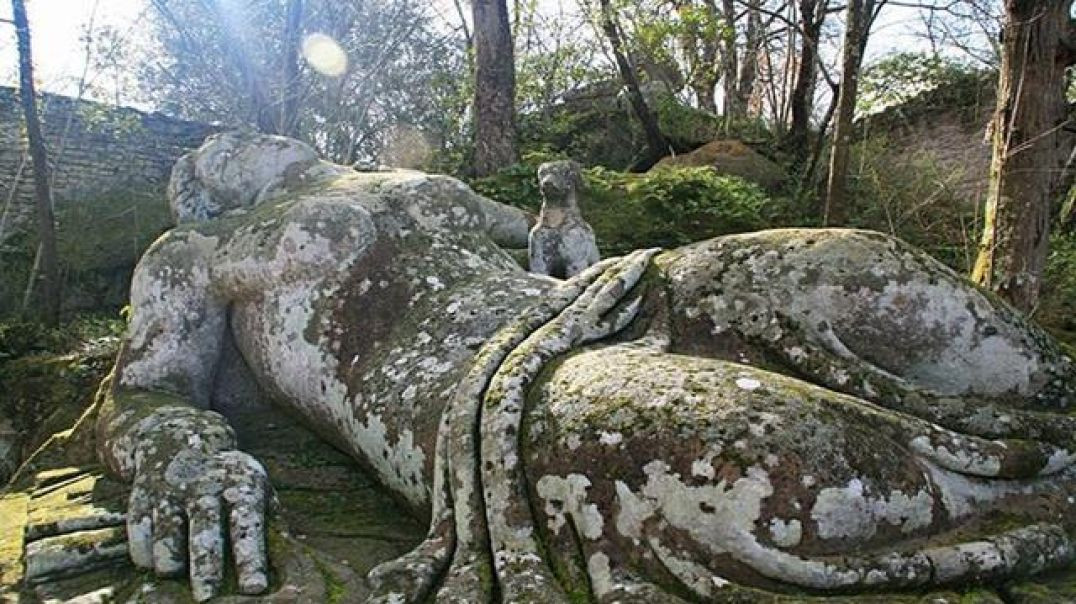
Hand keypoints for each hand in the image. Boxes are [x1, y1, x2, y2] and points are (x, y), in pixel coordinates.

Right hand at [127, 447, 270, 601]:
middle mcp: (204, 485)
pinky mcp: (140, 496)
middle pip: (204, 530)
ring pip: (167, 531)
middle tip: (207, 599)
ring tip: (174, 575)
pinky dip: (144, 552)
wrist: (177, 439)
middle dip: (206, 567)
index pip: (247, 524)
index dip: (251, 557)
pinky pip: (139, 530)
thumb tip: (289, 562)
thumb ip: (271, 523)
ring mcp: (169, 489)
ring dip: (170, 560)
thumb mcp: (256, 489)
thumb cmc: (228, 479)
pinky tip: (153, 564)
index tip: (255, 588)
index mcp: (240, 484)